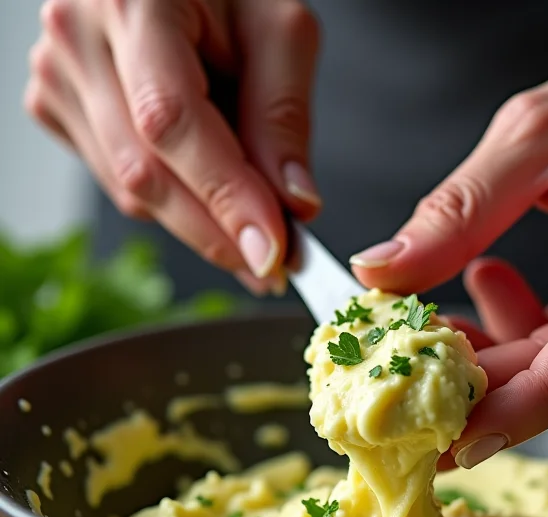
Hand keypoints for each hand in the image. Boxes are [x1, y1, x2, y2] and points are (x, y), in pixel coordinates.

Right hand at [26, 0, 320, 294]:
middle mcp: (79, 38)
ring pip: (132, 191)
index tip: (271, 253)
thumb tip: (295, 205)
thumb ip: (284, 115)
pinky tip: (208, 188)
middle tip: (274, 267)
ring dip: (202, 225)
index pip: (172, 123)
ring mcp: (60, 77)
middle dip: (219, 233)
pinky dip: (174, 203)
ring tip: (254, 227)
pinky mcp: (59, 108)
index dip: (224, 198)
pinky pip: (120, 185)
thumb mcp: (279, 31)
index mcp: (134, 3)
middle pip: (146, 172)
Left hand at [351, 17, 547, 466]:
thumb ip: (458, 208)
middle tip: (407, 379)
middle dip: (481, 383)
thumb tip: (381, 270)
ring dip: (492, 350)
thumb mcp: (535, 133)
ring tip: (438, 315)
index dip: (524, 404)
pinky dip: (517, 327)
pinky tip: (486, 279)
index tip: (458, 440)